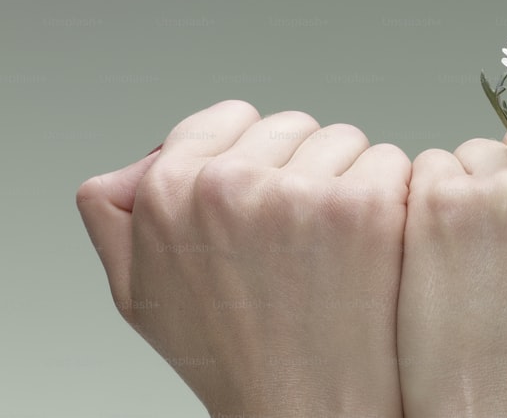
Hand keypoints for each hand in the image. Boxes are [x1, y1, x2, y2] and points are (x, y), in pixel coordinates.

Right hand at [76, 100, 411, 416]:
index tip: (262, 204)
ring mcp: (298, 193)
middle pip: (290, 125)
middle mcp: (227, 185)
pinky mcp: (363, 205)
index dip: (252, 159)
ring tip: (331, 249)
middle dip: (298, 168)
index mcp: (167, 192)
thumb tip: (135, 165)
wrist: (307, 415)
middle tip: (296, 239)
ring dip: (345, 180)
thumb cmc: (232, 357)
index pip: (228, 118)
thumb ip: (116, 215)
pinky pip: (388, 160)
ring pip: (342, 139)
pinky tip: (370, 248)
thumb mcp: (140, 291)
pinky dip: (389, 195)